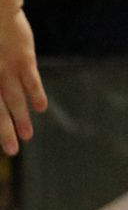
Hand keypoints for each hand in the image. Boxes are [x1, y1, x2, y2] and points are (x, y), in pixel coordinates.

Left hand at [0, 7, 45, 155]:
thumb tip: (0, 86)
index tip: (3, 140)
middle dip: (5, 132)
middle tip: (13, 150)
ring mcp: (8, 70)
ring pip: (15, 100)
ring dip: (21, 120)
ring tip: (28, 136)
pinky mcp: (24, 60)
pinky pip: (31, 82)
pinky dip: (36, 95)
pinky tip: (40, 108)